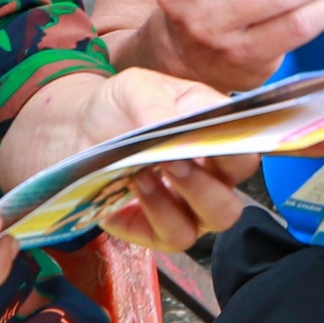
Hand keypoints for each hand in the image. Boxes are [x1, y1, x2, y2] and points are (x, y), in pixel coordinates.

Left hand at [1, 70, 259, 250]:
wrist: (77, 129)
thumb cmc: (120, 105)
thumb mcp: (136, 87)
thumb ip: (155, 103)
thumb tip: (167, 124)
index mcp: (216, 141)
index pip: (246, 155)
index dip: (237, 151)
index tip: (210, 140)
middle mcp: (210, 181)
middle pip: (231, 202)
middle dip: (206, 185)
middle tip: (175, 160)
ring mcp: (186, 209)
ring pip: (207, 223)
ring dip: (181, 199)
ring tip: (147, 172)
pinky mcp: (155, 230)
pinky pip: (172, 235)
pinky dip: (157, 211)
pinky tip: (135, 185)